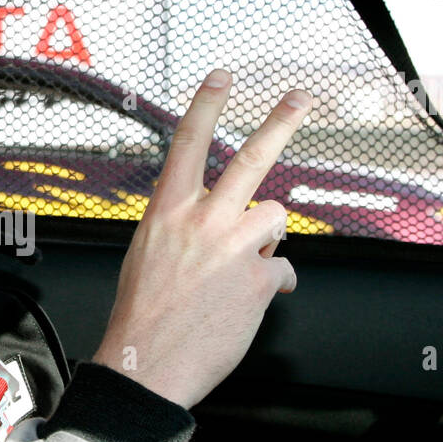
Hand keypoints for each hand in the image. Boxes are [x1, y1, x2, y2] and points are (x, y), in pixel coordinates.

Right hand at [91, 69, 309, 407]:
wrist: (143, 366)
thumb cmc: (141, 316)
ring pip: (276, 217)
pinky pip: (283, 269)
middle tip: (301, 97)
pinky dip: (272, 284)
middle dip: (281, 122)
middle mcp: (202, 222)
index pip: (187, 144)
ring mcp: (234, 250)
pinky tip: (251, 301)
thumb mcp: (147, 255)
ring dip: (267, 238)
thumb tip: (231, 220)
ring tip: (244, 264)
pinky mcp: (259, 281)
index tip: (222, 76)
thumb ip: (184, 227)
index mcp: (166, 212)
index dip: (206, 104)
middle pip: (251, 160)